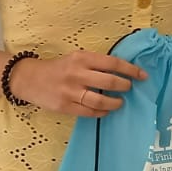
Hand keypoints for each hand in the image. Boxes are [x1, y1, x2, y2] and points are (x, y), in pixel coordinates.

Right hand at [8, 51, 145, 117]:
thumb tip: (121, 71)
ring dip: (115, 102)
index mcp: (82, 58)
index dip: (130, 70)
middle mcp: (77, 73)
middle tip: (129, 88)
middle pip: (110, 81)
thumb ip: (95, 63)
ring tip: (119, 102)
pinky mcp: (65, 106)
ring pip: (100, 100)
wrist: (29, 78)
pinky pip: (89, 112)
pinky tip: (106, 110)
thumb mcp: (75, 58)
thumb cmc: (57, 68)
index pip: (112, 63)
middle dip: (124, 86)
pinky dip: (101, 112)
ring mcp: (70, 91)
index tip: (142, 75)